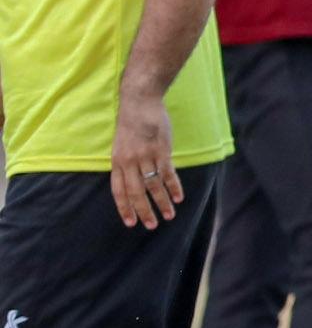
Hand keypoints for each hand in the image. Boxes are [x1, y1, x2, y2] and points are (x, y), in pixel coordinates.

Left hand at [111, 91, 180, 228]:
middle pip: (136, 192)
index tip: (131, 222)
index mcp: (116, 161)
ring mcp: (145, 156)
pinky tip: (179, 197)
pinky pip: (168, 173)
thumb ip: (125, 163)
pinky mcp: (161, 150)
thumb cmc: (131, 122)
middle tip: (151, 225)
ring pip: (153, 185)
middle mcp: (129, 162)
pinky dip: (174, 186)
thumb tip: (133, 181)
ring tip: (169, 216)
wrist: (139, 102)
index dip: (125, 207)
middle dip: (144, 210)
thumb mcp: (121, 144)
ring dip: (162, 202)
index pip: (118, 190)